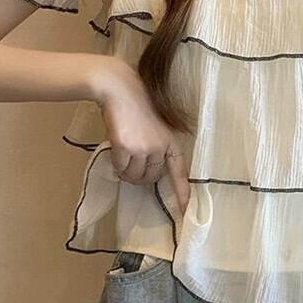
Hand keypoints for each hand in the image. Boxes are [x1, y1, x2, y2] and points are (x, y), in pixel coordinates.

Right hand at [92, 57, 190, 214]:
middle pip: (151, 178)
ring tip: (124, 157)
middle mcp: (160, 147)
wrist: (120, 89)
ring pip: (134, 176)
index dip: (182, 194)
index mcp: (172, 142)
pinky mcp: (125, 147)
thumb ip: (156, 148)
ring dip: (127, 173)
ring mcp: (143, 148)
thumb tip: (145, 172)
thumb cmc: (138, 106)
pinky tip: (116, 152)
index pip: (179, 172)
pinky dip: (117, 165)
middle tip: (133, 165)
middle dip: (141, 177)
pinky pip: (120, 168)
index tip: (185, 212)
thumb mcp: (156, 127)